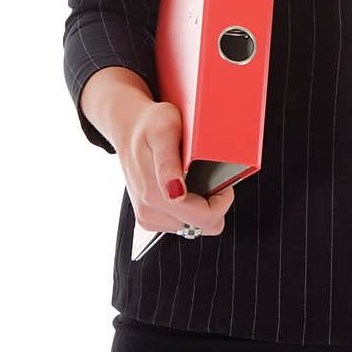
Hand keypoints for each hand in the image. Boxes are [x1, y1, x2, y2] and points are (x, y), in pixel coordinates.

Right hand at [117, 98, 235, 237]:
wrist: (129, 128)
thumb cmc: (151, 125)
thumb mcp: (164, 131)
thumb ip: (168, 163)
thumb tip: (175, 194)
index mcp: (154, 195)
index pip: (206, 219)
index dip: (222, 200)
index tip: (221, 180)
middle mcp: (148, 212)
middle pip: (202, 226)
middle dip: (212, 202)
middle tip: (206, 174)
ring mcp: (147, 218)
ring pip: (193, 226)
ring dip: (200, 205)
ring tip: (192, 176)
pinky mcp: (148, 218)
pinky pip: (182, 222)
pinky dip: (189, 206)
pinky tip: (183, 184)